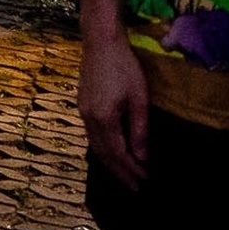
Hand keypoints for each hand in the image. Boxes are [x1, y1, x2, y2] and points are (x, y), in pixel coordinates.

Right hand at [78, 31, 151, 190]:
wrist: (100, 41)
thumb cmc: (124, 66)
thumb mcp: (138, 98)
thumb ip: (139, 129)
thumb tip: (141, 157)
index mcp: (104, 119)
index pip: (118, 153)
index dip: (131, 169)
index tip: (145, 181)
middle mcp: (89, 119)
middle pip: (103, 154)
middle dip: (119, 172)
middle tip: (135, 188)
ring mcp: (83, 111)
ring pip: (95, 146)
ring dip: (110, 162)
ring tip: (125, 175)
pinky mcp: (83, 105)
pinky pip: (92, 135)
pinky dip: (103, 149)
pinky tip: (112, 151)